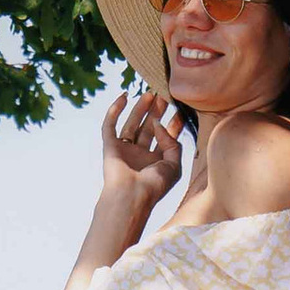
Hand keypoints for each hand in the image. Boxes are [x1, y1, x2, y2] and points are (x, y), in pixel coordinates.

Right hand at [99, 82, 182, 224]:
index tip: (179, 110)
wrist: (132, 195)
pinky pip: (110, 125)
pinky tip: (123, 97)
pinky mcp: (109, 146)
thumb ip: (172, 143)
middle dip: (156, 113)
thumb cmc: (154, 185)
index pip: (165, 138)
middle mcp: (140, 155)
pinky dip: (114, 110)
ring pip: (132, 124)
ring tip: (150, 94)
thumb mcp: (174, 165)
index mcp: (156, 162)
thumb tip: (158, 124)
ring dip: (139, 109)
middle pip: (148, 128)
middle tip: (164, 96)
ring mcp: (124, 150)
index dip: (172, 124)